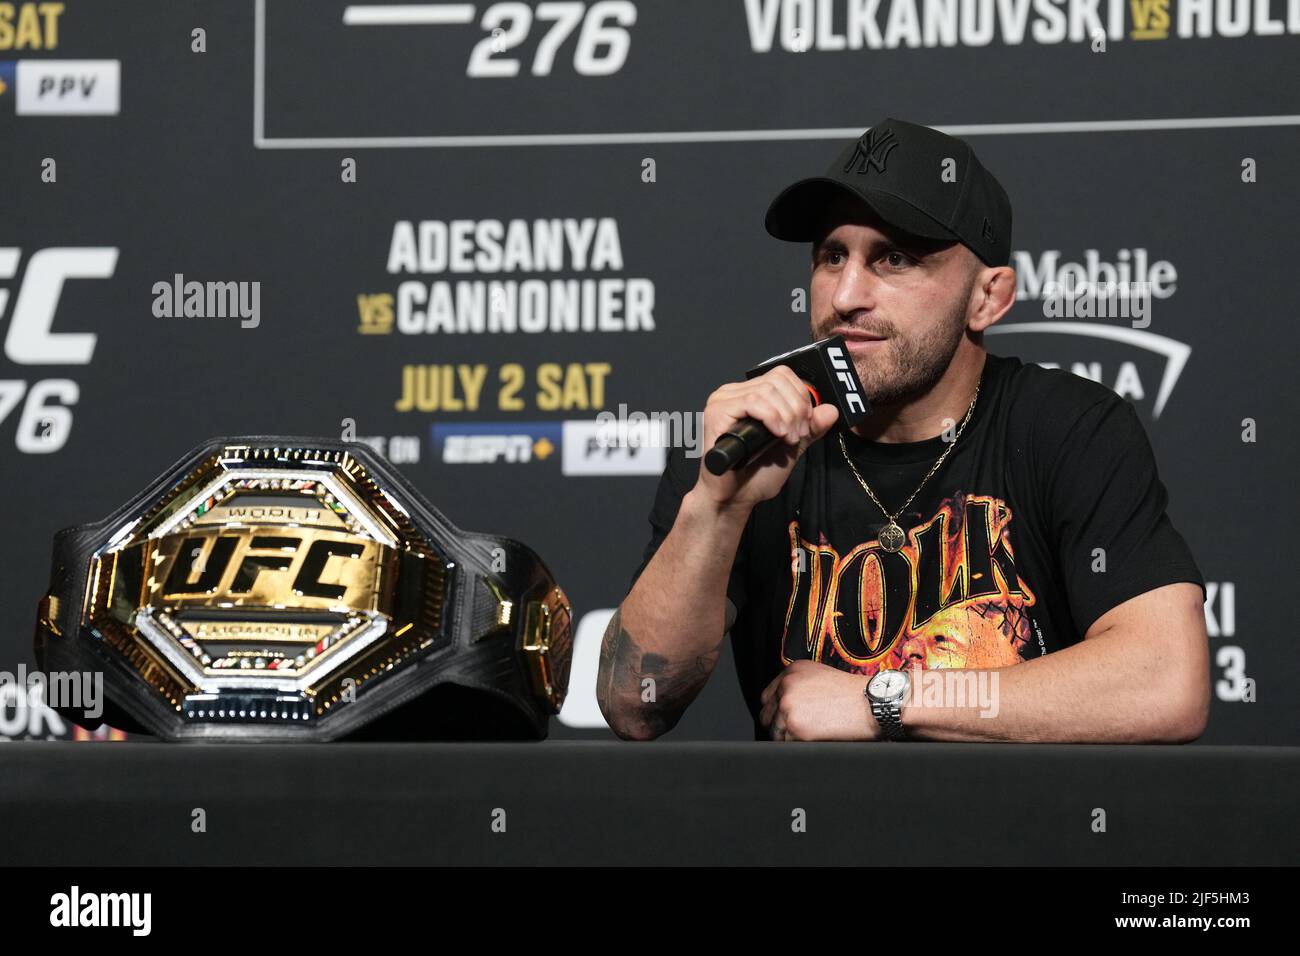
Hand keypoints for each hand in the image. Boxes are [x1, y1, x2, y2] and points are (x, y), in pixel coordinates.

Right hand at [695, 365, 839, 511]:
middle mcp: (733, 393)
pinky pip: (752, 402)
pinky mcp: (717, 412)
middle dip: (797, 408)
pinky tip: (777, 435)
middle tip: (798, 435)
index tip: (806, 423)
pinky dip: (772, 417)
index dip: (801, 396)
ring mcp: (722, 400)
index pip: (782, 375)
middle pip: (777, 380)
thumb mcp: (792, 446)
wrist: (735, 498)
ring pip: (767, 390)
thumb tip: (831, 410)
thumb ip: (810, 427)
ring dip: (787, 416)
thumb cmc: (756, 475)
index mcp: (748, 394)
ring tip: (788, 439)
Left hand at [759, 659, 877, 740]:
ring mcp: (789, 705)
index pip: (767, 697)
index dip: (776, 710)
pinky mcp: (795, 726)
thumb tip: (782, 704)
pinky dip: (797, 745)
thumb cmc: (852, 694)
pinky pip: (785, 743)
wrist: (871, 704)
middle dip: (778, 725)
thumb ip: (798, 685)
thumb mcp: (821, 676)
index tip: (783, 719)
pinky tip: (814, 738)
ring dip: (788, 737)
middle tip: (796, 731)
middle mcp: (787, 685)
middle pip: (766, 714)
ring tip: (810, 734)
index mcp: (792, 671)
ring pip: (774, 731)